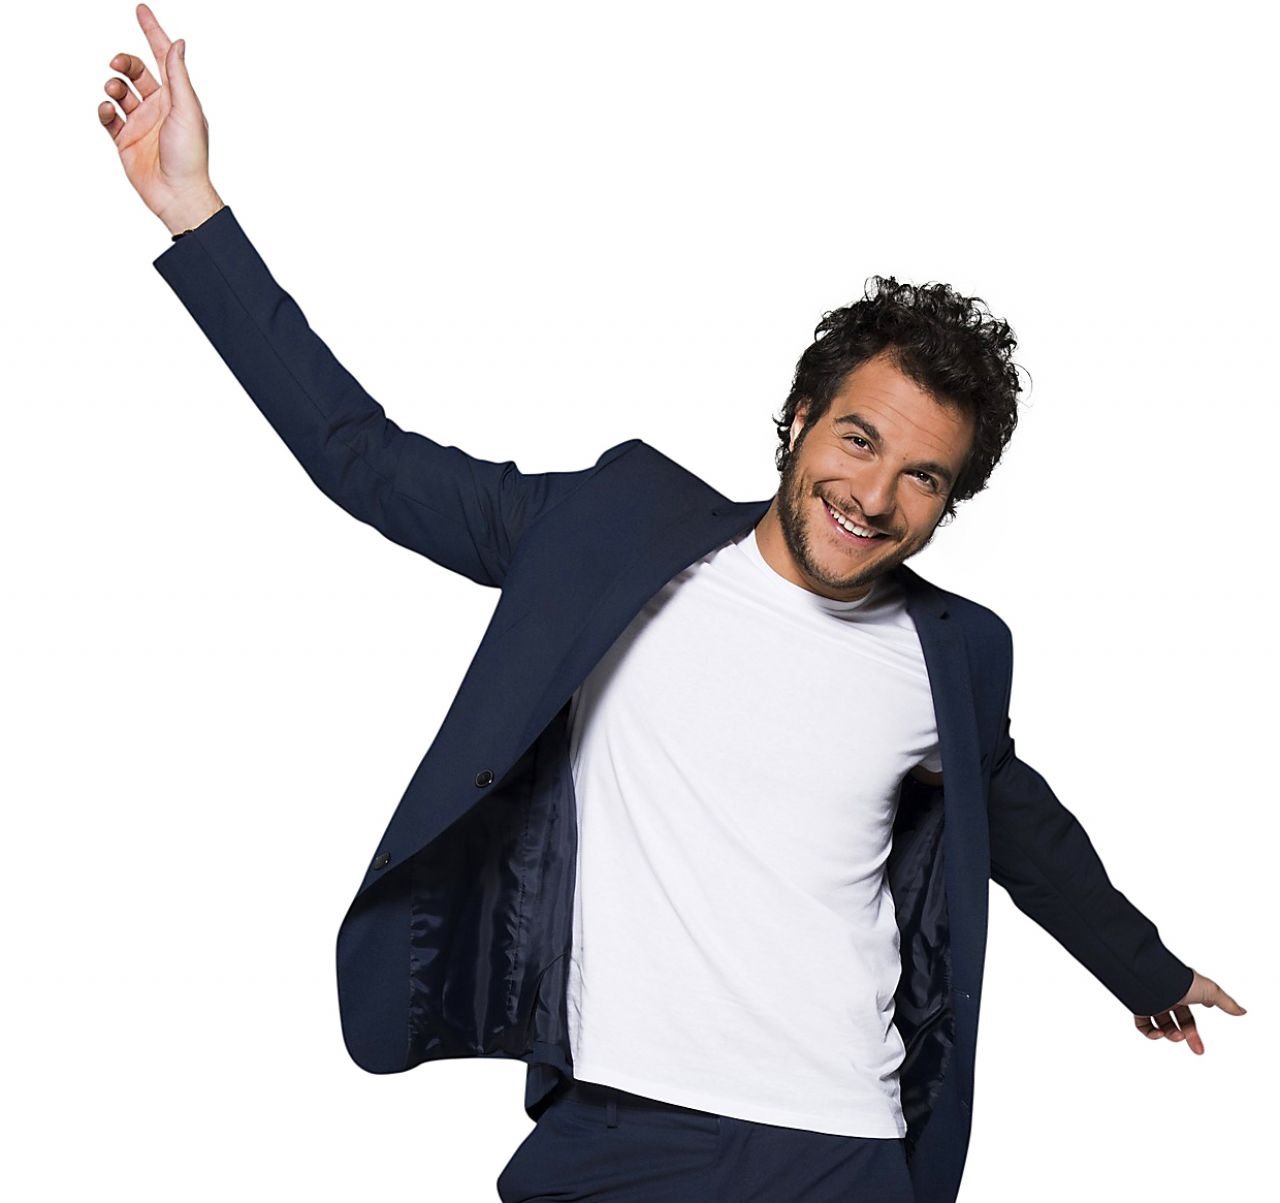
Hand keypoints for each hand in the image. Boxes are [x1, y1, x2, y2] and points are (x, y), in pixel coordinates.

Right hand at [98, 3, 222, 232]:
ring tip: (114, 93)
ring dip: (113, 85)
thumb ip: (178, 76)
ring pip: (120, 91)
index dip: (153, 33)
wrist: (178, 195)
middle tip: (116, 63)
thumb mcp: (187, 110)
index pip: (163, 57)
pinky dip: (104, 109)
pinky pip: (109, 117)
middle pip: (137, 71)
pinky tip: (109, 111)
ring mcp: (142, 123)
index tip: (141, 10)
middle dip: (125, 61)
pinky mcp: (126, 140)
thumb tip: (178, 43)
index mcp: (178, 98)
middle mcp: (159, 107)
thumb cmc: (189, 156)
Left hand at [1133, 969, 1246, 1054]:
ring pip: (1161, 1025)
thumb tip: (1242, 1011)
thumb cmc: (1181, 981)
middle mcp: (1166, 998)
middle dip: (1187, 1037)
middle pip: (1176, 1023)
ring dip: (1171, 1035)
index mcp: (1181, 994)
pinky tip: (1159, 1034)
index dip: (1193, 1031)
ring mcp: (1151, 1003)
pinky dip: (1151, 1034)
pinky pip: (1142, 1025)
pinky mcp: (1138, 1007)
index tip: (1200, 1046)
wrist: (1153, 978)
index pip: (1188, 1017)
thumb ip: (1226, 1002)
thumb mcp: (1210, 991)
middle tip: (1198, 1050)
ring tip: (1176, 1035)